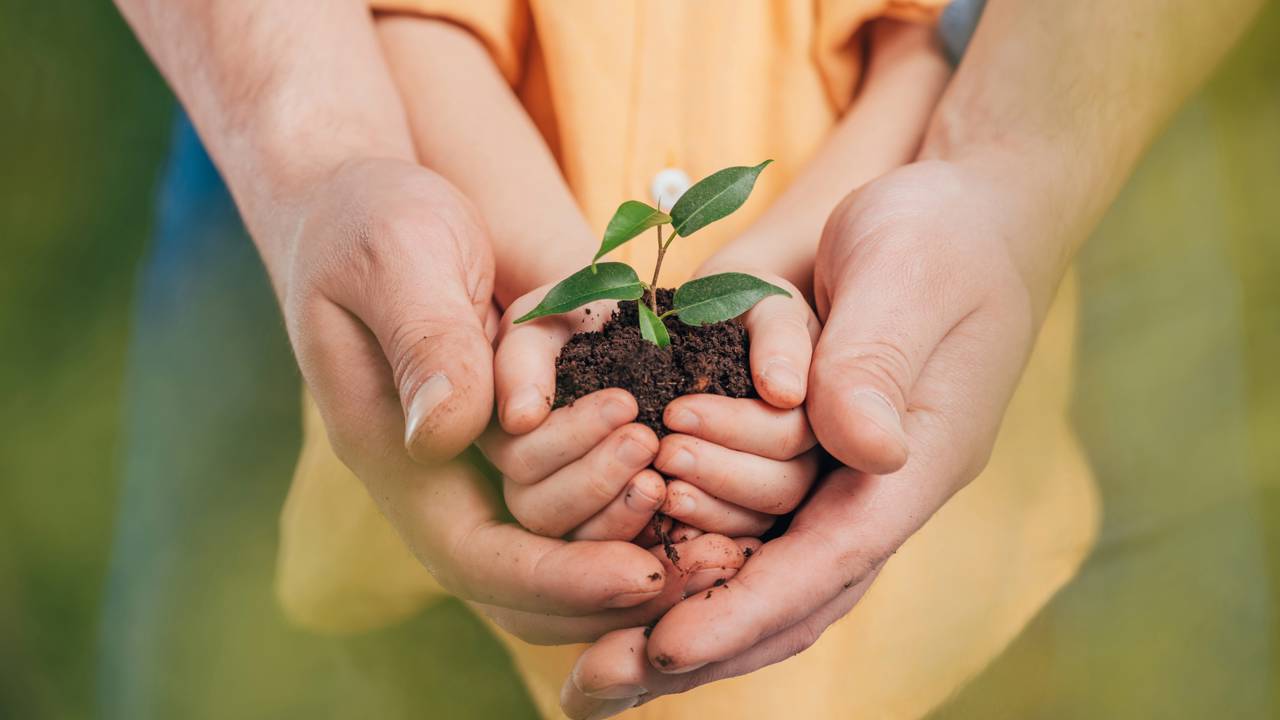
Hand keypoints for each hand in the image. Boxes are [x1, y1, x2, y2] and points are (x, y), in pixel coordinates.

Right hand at [281, 158, 666, 619]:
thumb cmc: (368, 217)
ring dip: (622, 522)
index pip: (476, 559)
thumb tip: (446, 436)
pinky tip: (682, 474)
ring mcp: (479, 454)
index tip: (642, 574)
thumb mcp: (393, 259)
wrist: (362, 197)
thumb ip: (424, 341)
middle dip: (605, 559)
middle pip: (524, 580)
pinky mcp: (518, 424)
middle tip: (672, 496)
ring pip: (557, 542)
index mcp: (394, 453)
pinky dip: (630, 497)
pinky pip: (576, 494)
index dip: (559, 579)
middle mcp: (439, 474)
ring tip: (671, 468)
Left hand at [559, 159, 1068, 715]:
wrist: (947, 207)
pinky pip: (735, 520)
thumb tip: (860, 447)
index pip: (830, 559)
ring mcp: (825, 468)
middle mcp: (863, 484)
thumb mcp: (913, 275)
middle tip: (597, 683)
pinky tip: (617, 580)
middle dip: (693, 643)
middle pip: (782, 593)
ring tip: (590, 635)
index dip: (748, 609)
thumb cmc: (942, 233)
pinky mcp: (788, 440)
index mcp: (911, 464)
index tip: (669, 650)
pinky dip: (678, 555)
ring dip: (673, 604)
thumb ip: (880, 356)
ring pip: (751, 568)